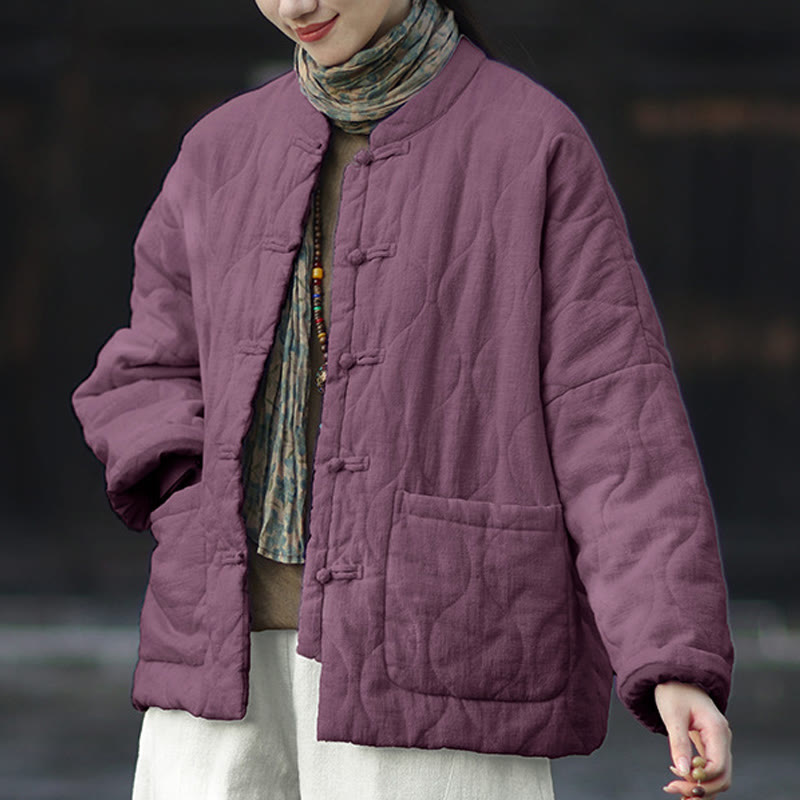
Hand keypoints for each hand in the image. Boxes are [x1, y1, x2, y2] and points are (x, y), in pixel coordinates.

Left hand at [655, 681, 732, 798]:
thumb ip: (679, 742)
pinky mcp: (710, 745)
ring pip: (718, 777)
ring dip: (701, 788)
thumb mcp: (673, 714)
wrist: (676, 675)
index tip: (675, 779)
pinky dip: (700, 779)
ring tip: (678, 793)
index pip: (718, 766)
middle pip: (722, 777)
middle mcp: (722, 739)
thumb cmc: (674, 691)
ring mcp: (718, 743)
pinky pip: (710, 769)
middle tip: (674, 790)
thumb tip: (682, 771)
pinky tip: (683, 784)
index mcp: (717, 729)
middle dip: (702, 789)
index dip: (700, 779)